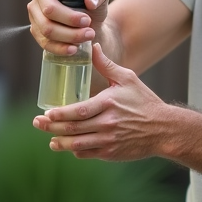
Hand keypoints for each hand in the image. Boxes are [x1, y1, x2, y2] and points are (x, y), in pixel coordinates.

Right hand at [27, 0, 110, 55]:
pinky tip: (74, 48)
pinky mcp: (36, 31)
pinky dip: (61, 47)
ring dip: (69, 34)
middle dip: (70, 18)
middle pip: (49, 7)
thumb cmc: (92, 8)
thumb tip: (89, 1)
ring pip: (47, 27)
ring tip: (88, 35)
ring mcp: (35, 12)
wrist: (89, 28)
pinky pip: (45, 42)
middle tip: (88, 22)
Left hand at [33, 43, 169, 160]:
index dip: (60, 114)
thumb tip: (92, 46)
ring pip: (77, 144)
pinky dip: (76, 150)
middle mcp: (107, 124)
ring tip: (50, 139)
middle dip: (52, 127)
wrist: (163, 129)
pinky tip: (68, 146)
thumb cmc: (144, 102)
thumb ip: (106, 65)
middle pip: (74, 128)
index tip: (47, 114)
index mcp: (109, 104)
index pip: (79, 111)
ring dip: (60, 143)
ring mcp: (108, 141)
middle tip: (38, 123)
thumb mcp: (128, 79)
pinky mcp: (111, 154)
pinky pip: (87, 153)